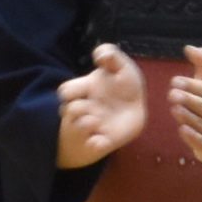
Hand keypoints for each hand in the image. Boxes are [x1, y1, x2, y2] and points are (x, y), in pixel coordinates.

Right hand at [63, 42, 152, 160]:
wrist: (136, 108)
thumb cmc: (124, 85)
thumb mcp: (121, 66)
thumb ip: (111, 55)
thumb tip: (98, 54)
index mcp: (85, 90)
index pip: (66, 91)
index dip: (71, 91)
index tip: (87, 88)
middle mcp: (85, 109)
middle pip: (68, 111)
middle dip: (76, 109)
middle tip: (93, 106)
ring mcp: (93, 126)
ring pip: (79, 128)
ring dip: (85, 124)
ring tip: (98, 121)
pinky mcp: (104, 140)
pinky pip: (94, 147)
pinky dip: (95, 145)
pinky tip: (101, 140)